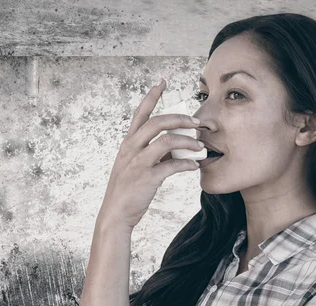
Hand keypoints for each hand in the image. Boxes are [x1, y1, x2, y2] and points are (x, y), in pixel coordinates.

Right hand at [97, 78, 203, 229]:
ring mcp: (138, 162)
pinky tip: (194, 166)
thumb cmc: (127, 190)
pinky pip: (172, 165)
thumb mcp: (134, 166)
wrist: (115, 214)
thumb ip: (152, 153)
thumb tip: (176, 147)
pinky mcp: (147, 178)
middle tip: (197, 122)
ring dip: (188, 141)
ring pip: (167, 141)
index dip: (152, 96)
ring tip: (200, 146)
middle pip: (158, 122)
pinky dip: (187, 164)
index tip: (162, 82)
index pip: (140, 113)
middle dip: (181, 118)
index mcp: (128, 143)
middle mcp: (131, 148)